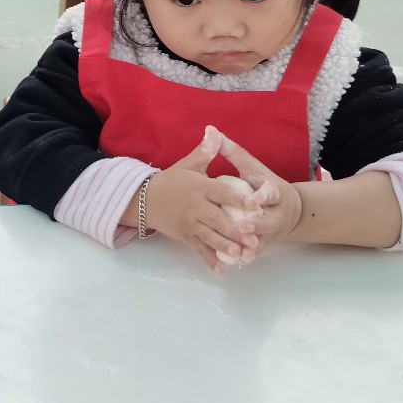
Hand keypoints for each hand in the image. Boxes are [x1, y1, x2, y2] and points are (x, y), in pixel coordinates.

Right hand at [141, 126, 261, 272]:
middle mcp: (196, 208)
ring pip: (211, 237)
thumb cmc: (172, 180)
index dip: (240, 198)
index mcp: (200, 188)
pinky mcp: (186, 237)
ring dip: (227, 246)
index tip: (257, 203)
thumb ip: (205, 151)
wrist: (145, 199)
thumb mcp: (188, 164)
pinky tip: (224, 270)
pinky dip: (211, 260)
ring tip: (244, 254)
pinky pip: (200, 250)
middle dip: (236, 229)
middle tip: (253, 235)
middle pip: (218, 219)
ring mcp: (190, 224)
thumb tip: (215, 131)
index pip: (223, 193)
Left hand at [211, 130, 303, 255]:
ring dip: (252, 246)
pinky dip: (247, 257)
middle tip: (242, 227)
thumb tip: (212, 131)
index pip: (271, 193)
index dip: (264, 196)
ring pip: (262, 240)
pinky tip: (238, 263)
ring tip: (241, 253)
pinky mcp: (263, 243)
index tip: (255, 198)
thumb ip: (232, 152)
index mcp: (272, 192)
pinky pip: (254, 252)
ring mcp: (270, 231)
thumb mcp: (252, 167)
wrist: (288, 210)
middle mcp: (274, 213)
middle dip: (256, 225)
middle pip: (268, 221)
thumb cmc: (261, 185)